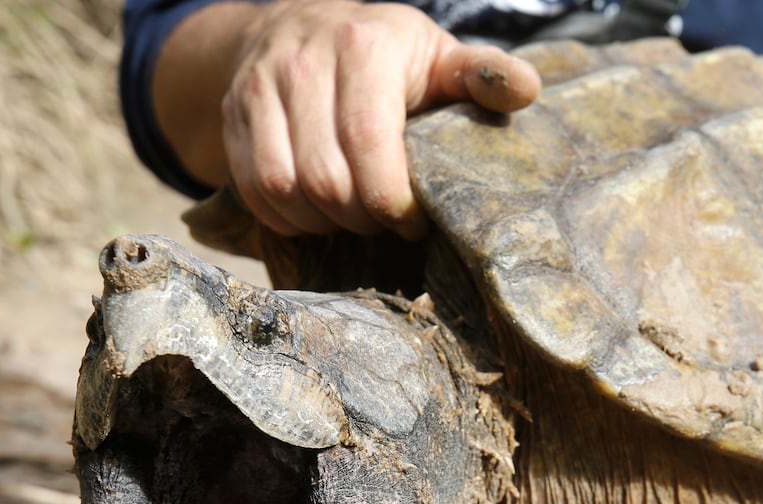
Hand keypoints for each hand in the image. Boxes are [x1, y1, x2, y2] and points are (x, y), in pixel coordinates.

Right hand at [219, 1, 540, 237]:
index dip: (391, 200)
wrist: (296, 23)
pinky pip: (254, 190)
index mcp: (363, 46)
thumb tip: (528, 92)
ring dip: (322, 221)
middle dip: (360, 217)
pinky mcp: (234, 116)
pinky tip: (313, 212)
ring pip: (284, 189)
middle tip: (382, 218)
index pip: (369, 144)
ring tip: (349, 216)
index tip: (412, 219)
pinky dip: (286, 217)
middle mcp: (303, 62)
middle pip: (326, 179)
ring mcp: (260, 88)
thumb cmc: (381, 55)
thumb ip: (478, 76)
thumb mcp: (434, 56)